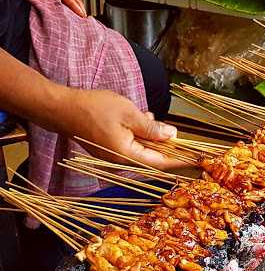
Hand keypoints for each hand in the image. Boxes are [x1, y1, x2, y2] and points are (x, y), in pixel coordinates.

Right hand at [61, 89, 181, 169]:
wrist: (62, 109)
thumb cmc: (94, 109)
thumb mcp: (129, 114)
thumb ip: (152, 128)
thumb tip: (172, 136)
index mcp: (128, 156)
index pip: (161, 162)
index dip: (180, 159)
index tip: (196, 158)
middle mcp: (122, 161)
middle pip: (153, 156)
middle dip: (164, 142)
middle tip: (173, 129)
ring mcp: (115, 156)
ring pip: (142, 148)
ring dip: (150, 134)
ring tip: (147, 116)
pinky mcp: (109, 149)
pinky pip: (132, 144)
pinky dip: (139, 133)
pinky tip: (138, 118)